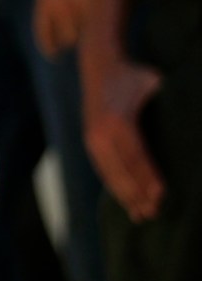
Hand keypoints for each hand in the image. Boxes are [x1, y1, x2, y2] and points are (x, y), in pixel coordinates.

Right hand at [84, 56, 165, 220]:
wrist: (99, 65)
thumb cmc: (133, 75)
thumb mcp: (152, 82)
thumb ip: (166, 99)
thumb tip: (191, 119)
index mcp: (119, 120)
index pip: (137, 156)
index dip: (149, 178)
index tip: (162, 196)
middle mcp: (101, 132)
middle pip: (121, 170)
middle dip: (137, 194)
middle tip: (153, 214)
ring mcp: (92, 137)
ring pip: (109, 173)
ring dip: (124, 195)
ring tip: (139, 215)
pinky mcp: (89, 141)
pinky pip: (102, 169)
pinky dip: (113, 186)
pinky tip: (124, 199)